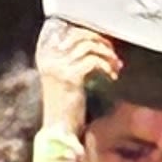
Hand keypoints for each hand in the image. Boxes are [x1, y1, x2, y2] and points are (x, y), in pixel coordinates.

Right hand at [33, 17, 120, 141]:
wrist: (59, 131)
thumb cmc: (66, 108)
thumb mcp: (66, 78)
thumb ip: (75, 60)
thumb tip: (96, 44)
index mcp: (45, 56)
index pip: (65, 29)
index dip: (88, 32)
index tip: (103, 42)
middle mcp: (49, 58)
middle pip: (78, 33)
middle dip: (100, 40)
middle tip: (112, 52)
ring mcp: (58, 67)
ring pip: (88, 45)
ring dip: (107, 53)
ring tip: (115, 65)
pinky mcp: (70, 77)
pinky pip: (93, 61)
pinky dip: (107, 66)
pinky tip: (112, 77)